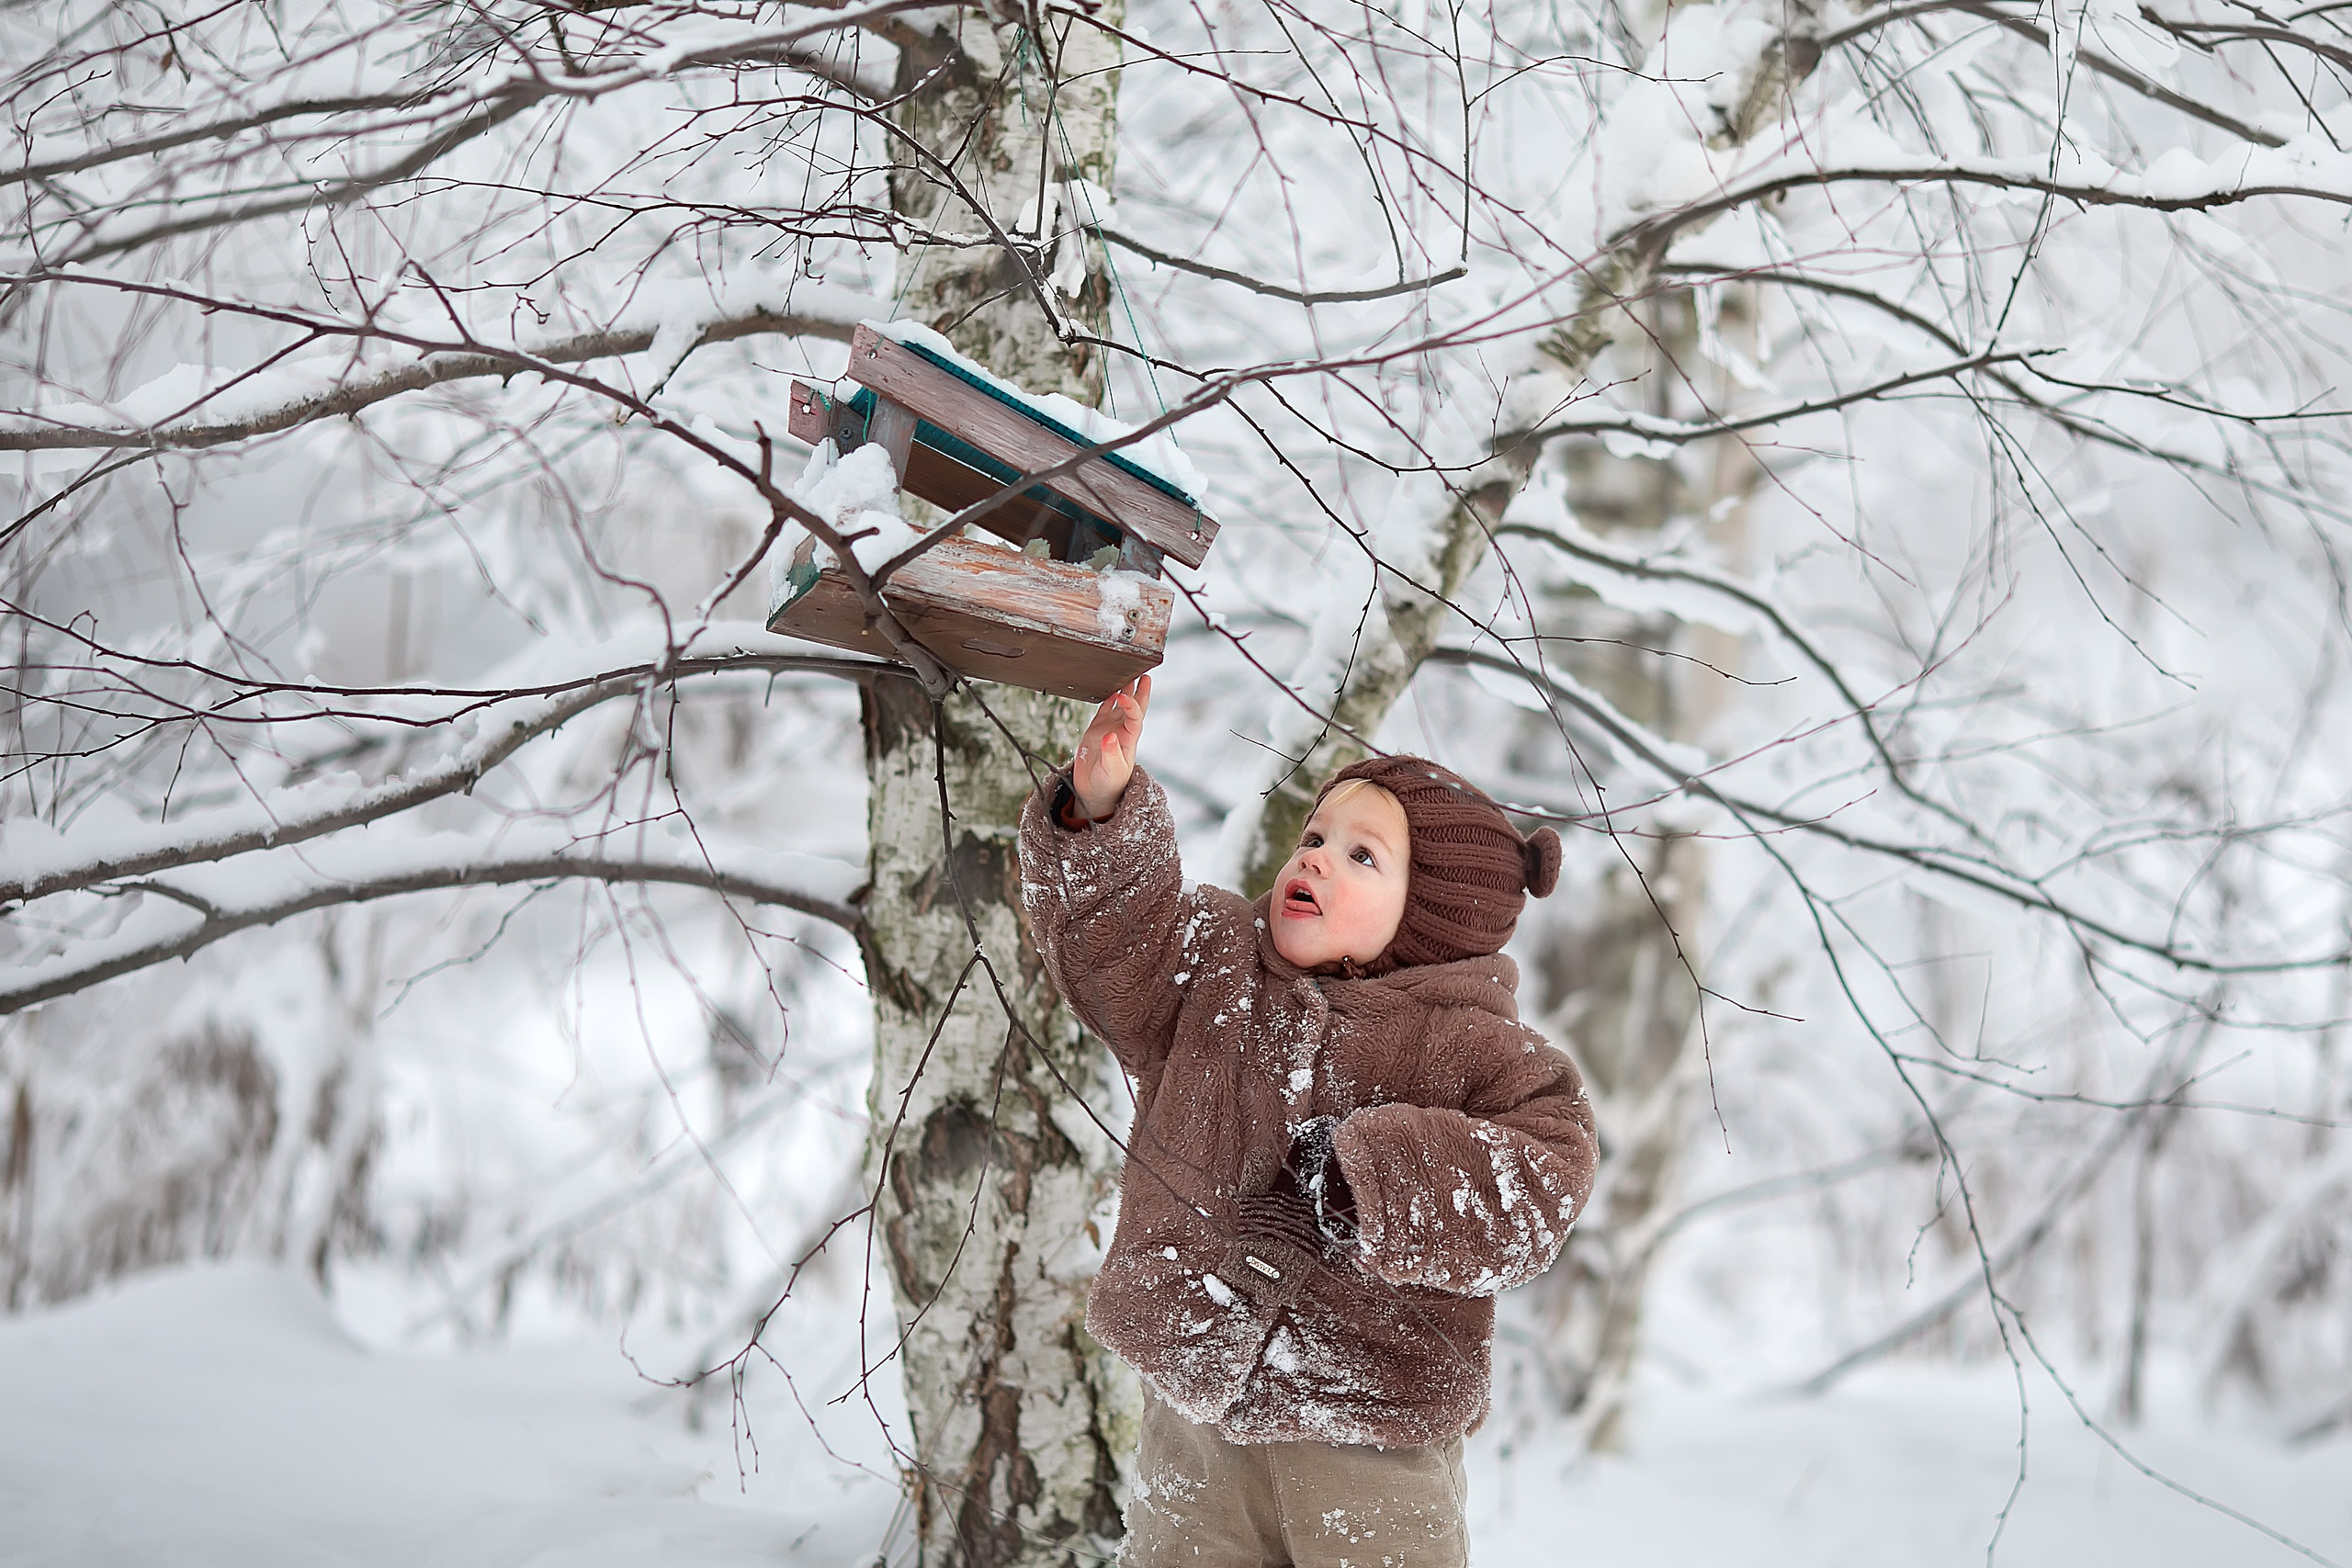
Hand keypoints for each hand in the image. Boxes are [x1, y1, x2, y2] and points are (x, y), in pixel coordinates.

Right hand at [1070, 675, 1150, 819]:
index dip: (1132, 704)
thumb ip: (1111, 754)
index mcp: (1129, 739)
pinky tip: (1108, 689)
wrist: (1096, 792)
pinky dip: (1106, 700)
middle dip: (1139, 691)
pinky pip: (1103, 711)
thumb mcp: (1113, 771)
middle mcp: (1121, 731)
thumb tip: (1109, 737)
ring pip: (1119, 706)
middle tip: (1144, 673)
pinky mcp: (1095, 731)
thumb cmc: (1109, 784)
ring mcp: (1109, 730)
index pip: (1135, 716)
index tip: (1123, 696)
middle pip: (1134, 707)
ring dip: (1124, 691)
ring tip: (1127, 675)